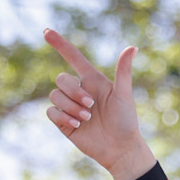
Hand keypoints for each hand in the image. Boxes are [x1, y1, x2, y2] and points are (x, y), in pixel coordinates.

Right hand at [43, 29, 157, 179]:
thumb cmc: (125, 121)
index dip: (60, 44)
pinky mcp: (63, 122)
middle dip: (74, 92)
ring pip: (55, 95)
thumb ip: (123, 71)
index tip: (46, 31)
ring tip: (87, 119)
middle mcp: (79, 90)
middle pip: (61, 79)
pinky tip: (77, 126)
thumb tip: (133, 47)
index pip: (72, 56)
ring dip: (71, 107)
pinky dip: (63, 117)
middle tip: (91, 106)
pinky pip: (51, 111)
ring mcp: (70, 106)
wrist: (120, 148)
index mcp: (92, 80)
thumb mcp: (124, 95)